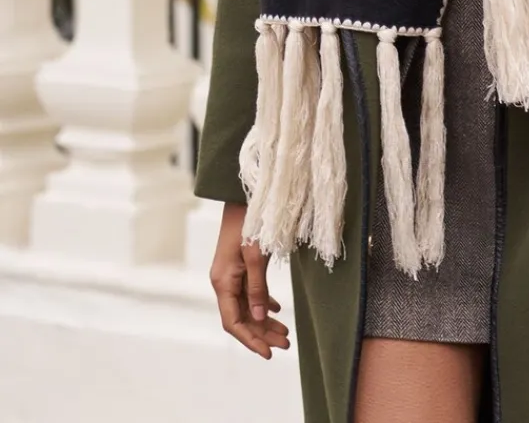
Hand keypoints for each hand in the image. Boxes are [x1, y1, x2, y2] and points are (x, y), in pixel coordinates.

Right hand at [210, 201, 289, 358]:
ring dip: (264, 321)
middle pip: (242, 317)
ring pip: (248, 306)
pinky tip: (277, 311)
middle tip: (285, 344)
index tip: (268, 353)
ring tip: (286, 333)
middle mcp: (224, 282)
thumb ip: (258, 288)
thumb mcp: (255, 256)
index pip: (233, 322)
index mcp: (223, 282)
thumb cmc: (249, 222)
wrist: (244, 195)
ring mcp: (231, 274)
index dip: (250, 340)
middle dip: (262, 334)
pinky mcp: (240, 266)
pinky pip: (250, 293)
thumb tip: (261, 318)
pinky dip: (263, 303)